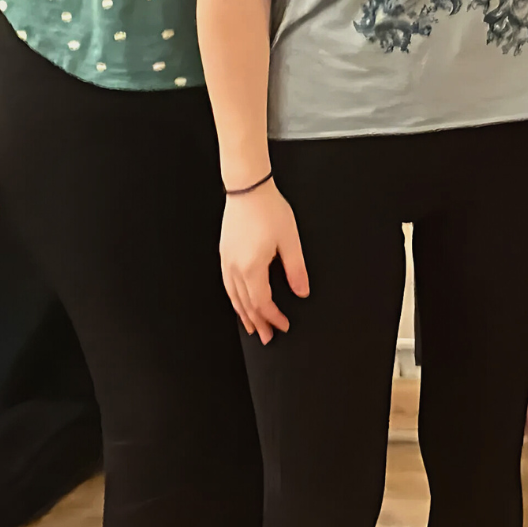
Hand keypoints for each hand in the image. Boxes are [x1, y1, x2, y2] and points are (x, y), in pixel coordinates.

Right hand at [220, 181, 308, 342]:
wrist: (248, 189)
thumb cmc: (269, 210)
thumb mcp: (290, 241)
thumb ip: (296, 269)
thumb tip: (302, 291)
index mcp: (251, 267)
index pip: (262, 303)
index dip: (274, 317)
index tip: (284, 325)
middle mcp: (235, 268)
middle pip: (246, 305)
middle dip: (258, 323)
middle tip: (268, 337)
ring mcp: (227, 261)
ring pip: (234, 297)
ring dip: (244, 314)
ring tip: (253, 327)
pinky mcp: (225, 254)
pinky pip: (228, 285)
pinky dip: (236, 299)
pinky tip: (241, 302)